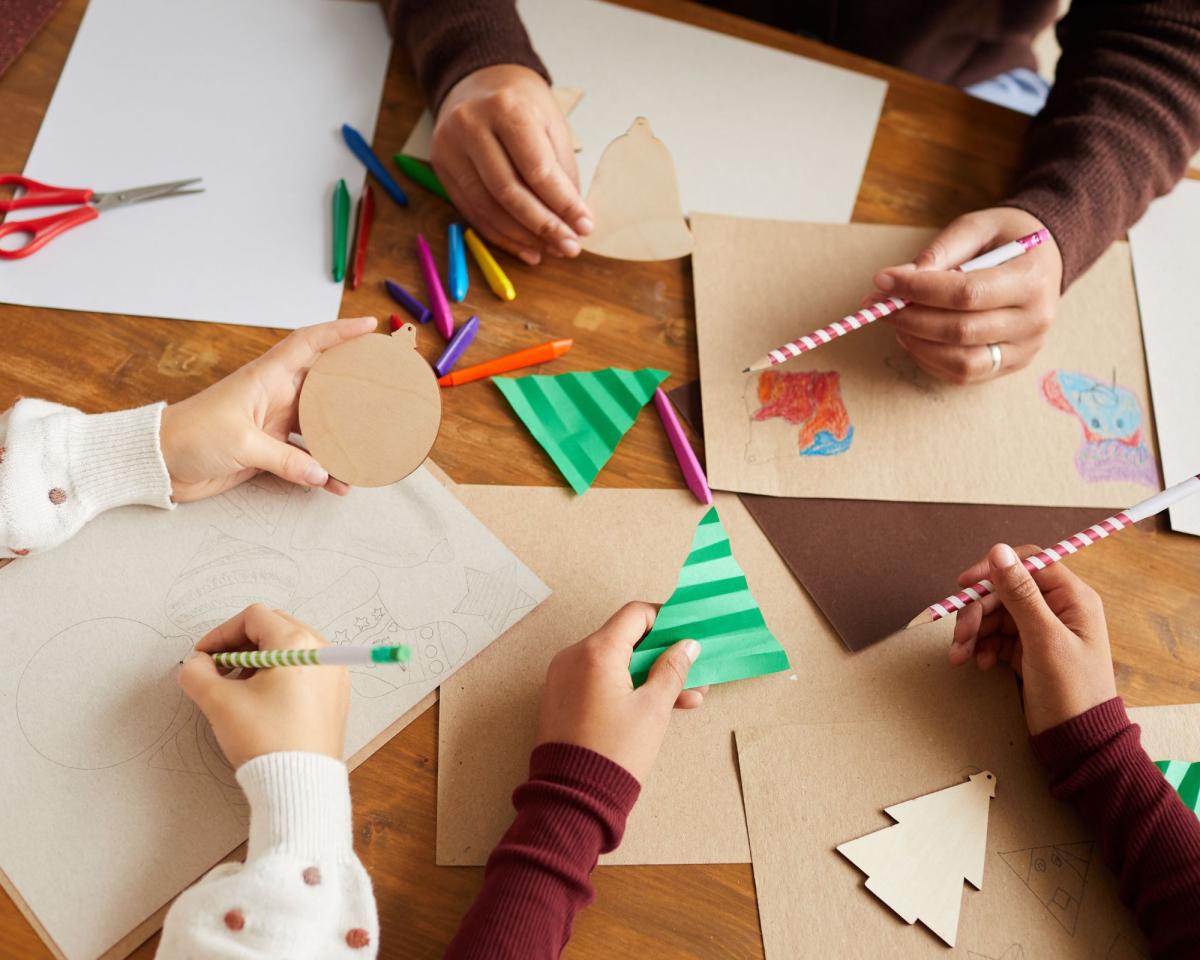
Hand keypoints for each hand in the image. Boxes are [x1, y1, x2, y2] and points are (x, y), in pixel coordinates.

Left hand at [159, 316, 376, 501]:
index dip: (339, 332)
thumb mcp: (241, 444)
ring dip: (342, 438)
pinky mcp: (268, 450)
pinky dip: (321, 471)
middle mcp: (275, 397)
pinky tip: (338, 484)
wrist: (157, 462)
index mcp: (266, 378)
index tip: (368, 328)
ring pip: (320, 425)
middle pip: (325, 385)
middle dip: (355, 386)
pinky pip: (305, 459)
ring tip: (368, 449)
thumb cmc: (190, 436)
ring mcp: (273, 424)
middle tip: (384, 391)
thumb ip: (284, 459)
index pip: (308, 343)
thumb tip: (321, 473)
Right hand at [179, 604, 350, 767]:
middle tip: (217, 669)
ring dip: (259, 659)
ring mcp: (334, 672)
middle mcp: (323, 650)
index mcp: (297, 643)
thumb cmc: (265, 740)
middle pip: (275, 627)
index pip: (253, 618)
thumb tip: (195, 663)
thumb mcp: (220, 703)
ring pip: (290, 647)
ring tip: (237, 687)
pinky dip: (280, 673)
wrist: (300, 783)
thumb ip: (198, 674)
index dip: (221, 634)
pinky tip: (261, 699)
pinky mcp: (336, 693)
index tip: (203, 657)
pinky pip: (305, 668)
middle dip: (240, 645)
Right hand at [431, 65, 591, 265]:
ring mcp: (450, 148)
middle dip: (543, 226)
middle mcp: (471, 126)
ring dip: (522, 237)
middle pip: (508, 192)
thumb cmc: (522, 104)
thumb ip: (561, 171)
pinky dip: (501, 235)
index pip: (536, 169)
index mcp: (506, 108)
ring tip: (550, 250)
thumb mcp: (551, 124)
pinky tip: (526, 247)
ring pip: (487, 207)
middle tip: (569, 247)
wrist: (479, 81)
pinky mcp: (441, 168)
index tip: (585, 227)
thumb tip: (573, 221)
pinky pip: (472, 212)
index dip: (562, 204)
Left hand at [536, 602, 704, 783]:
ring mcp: (564, 676)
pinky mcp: (562, 696)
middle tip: (693, 671)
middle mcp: (574, 656)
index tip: (687, 634)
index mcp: (596, 651)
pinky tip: (656, 706)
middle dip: (662, 654)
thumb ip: (672, 670)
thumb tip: (687, 645)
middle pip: (626, 638)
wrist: (573, 797)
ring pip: (615, 662)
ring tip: (684, 698)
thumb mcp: (654, 709)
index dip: (665, 620)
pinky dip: (626, 686)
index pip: (636, 614)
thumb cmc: (615, 752)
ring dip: (648, 674)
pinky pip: (599, 679)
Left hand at [871, 207, 1062, 383]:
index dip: (919, 290)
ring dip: (917, 345)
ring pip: (961, 362)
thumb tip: (901, 278)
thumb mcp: (978, 227)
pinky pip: (963, 375)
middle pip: (960, 331)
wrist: (1043, 259)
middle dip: (910, 318)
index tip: (883, 280)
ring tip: (897, 322)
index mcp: (1031, 279)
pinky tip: (915, 338)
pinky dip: (930, 360)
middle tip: (880, 304)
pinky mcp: (1010, 365)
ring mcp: (1025, 348)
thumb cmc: (1007, 239)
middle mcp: (1034, 320)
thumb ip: (942, 250)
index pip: (966, 293)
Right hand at [948, 543, 1116, 734]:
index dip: (994, 569)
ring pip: (995, 614)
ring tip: (960, 656)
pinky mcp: (1027, 650)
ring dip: (974, 632)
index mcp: (1072, 598)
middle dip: (978, 611)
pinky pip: (996, 636)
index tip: (965, 584)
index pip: (1028, 563)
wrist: (1077, 742)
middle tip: (960, 635)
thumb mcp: (1044, 640)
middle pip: (1004, 591)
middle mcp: (1057, 608)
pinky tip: (978, 663)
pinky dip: (982, 646)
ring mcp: (1041, 630)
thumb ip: (1021, 594)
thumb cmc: (1071, 691)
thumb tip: (999, 550)